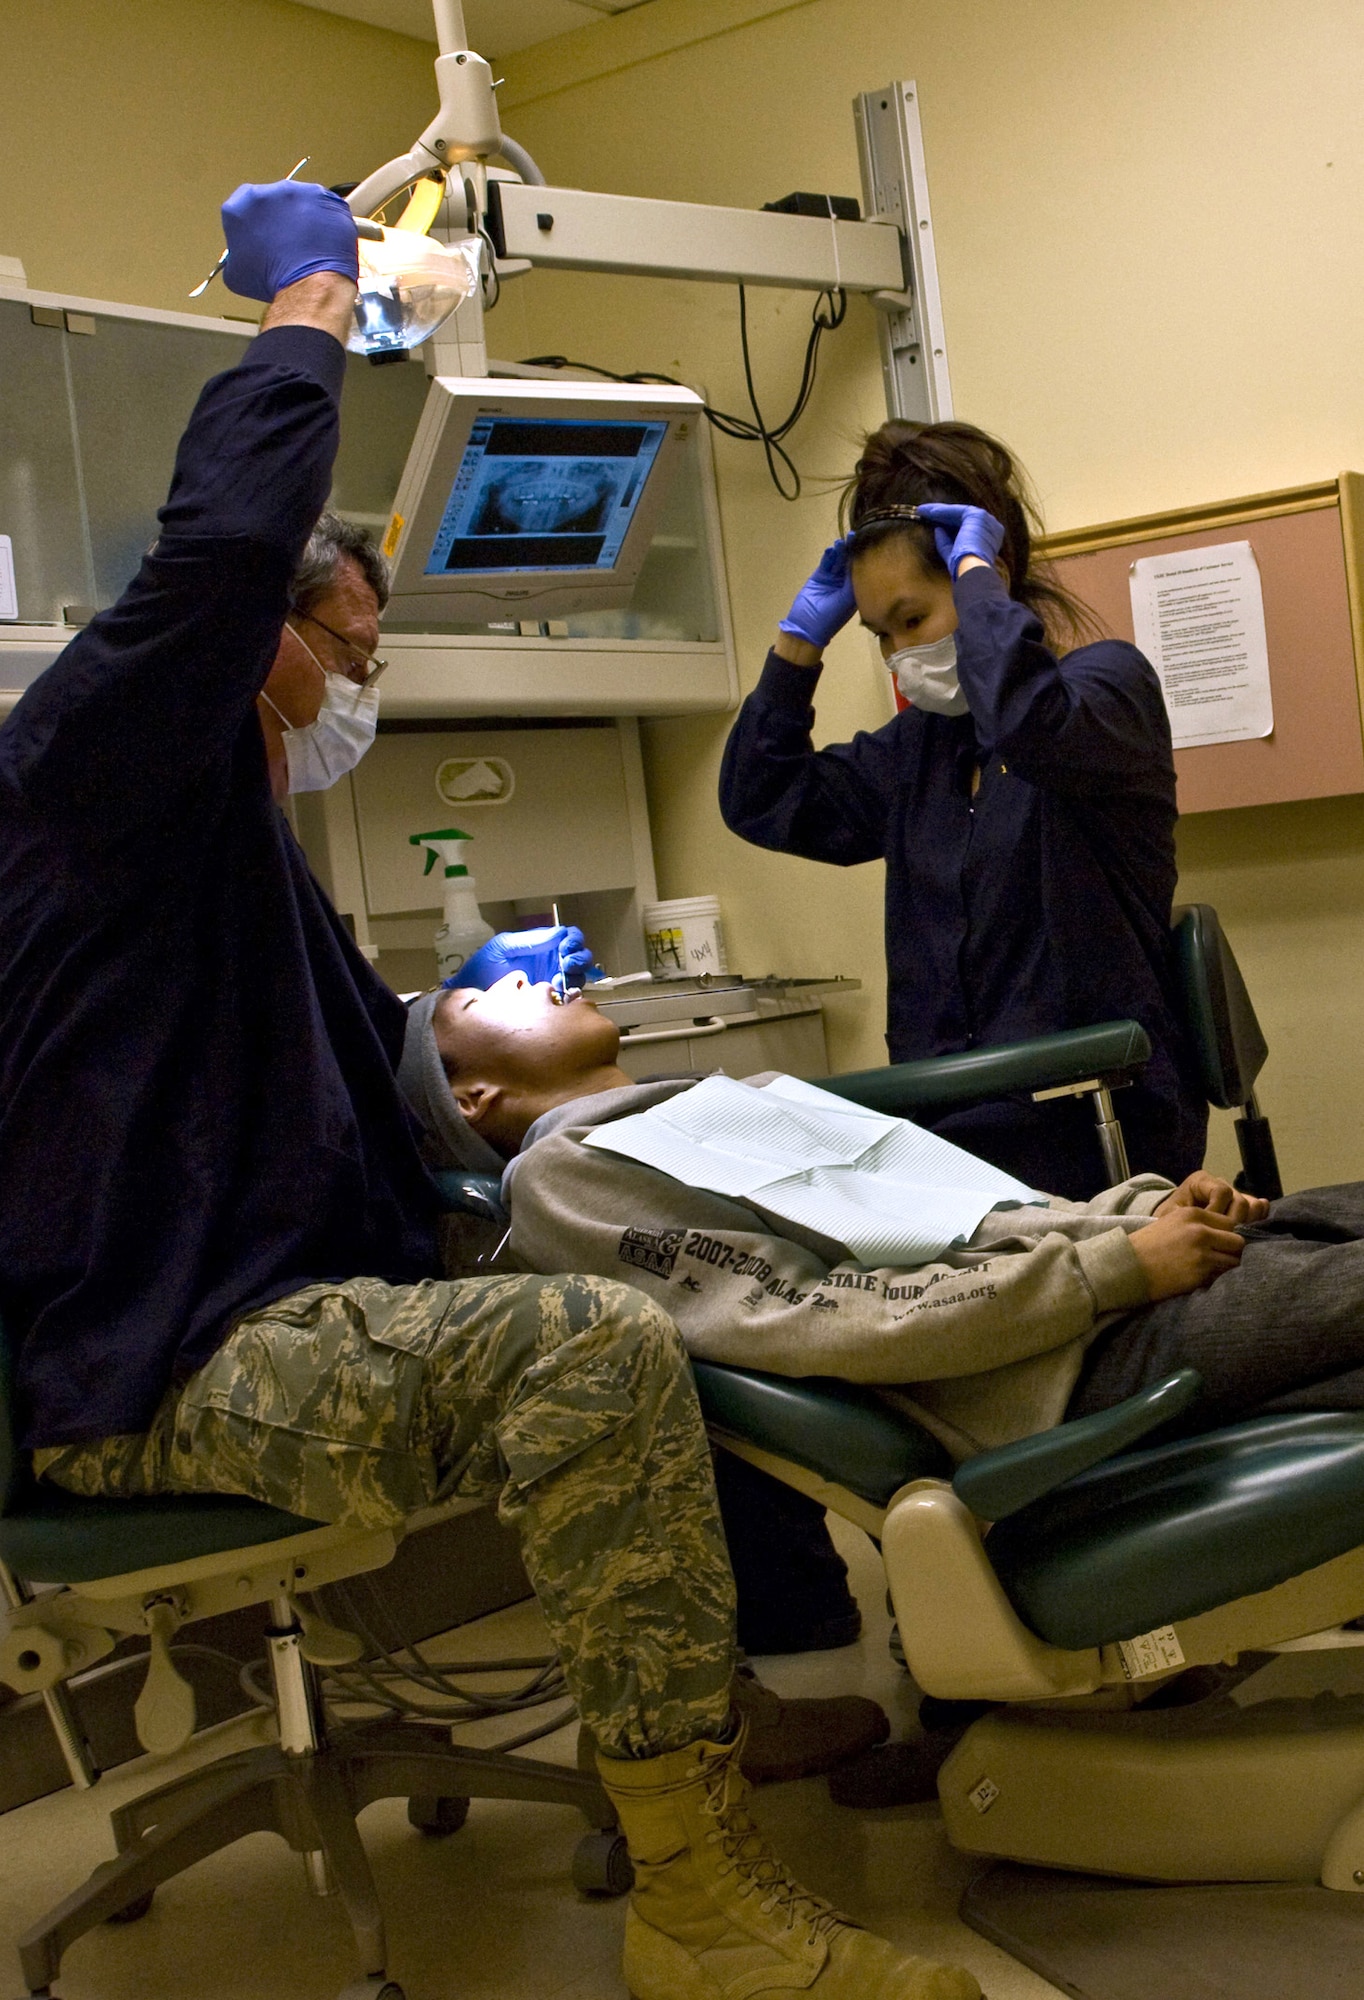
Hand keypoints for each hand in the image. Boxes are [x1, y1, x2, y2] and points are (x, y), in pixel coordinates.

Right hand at [222, 180, 358, 302]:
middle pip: (275, 200)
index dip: (256, 221)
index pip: (245, 204)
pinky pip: (328, 208)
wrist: (308, 284)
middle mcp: (269, 190)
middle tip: (289, 244)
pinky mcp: (327, 198)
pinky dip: (328, 222)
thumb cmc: (272, 281)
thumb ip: (235, 255)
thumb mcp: (236, 274)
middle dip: (282, 218)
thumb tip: (242, 257)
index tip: (263, 234)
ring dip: (305, 218)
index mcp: (241, 204)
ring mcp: (301, 191)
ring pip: (302, 202)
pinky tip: (326, 242)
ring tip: (310, 247)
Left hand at [444, 926, 594, 992]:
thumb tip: (560, 933)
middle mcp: (550, 961)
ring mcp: (551, 980)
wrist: (472, 997)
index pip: (568, 936)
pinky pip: (571, 995)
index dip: (573, 939)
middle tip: (567, 964)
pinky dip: (572, 992)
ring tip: (560, 980)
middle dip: (579, 957)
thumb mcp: (504, 947)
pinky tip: (560, 992)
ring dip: (576, 975)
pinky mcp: (550, 1000)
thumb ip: (531, 941)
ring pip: (579, 974)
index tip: (566, 947)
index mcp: (541, 944)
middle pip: (579, 955)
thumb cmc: (483, 968)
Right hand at [778, 539, 856, 650]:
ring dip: (839, 552)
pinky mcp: (819, 577)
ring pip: (837, 562)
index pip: (860, 571)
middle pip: (849, 564)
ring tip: (840, 542)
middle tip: (853, 537)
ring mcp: (831, 580)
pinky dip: (828, 557)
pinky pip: (825, 564)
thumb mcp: (846, 601)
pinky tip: (831, 549)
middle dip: (851, 551)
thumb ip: (853, 583)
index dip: (862, 558)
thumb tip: (862, 565)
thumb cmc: (830, 617)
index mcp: (854, 591)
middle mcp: (844, 584)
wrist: (806, 625)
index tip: (866, 545)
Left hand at [915, 503, 1004, 577]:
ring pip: (958, 512)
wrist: (972, 570)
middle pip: (962, 517)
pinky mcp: (977, 515)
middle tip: (926, 514)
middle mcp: (991, 525)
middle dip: (942, 516)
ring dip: (939, 511)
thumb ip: (946, 543)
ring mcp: (986, 519)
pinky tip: (929, 512)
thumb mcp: (954, 554)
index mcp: (990, 537)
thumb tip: (938, 530)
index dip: (949, 524)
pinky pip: (956, 511)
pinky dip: (941, 511)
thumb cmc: (964, 568)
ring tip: (923, 512)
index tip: (935, 524)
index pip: (967, 527)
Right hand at [1128, 1205, 1245, 1301]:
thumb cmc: (1148, 1245)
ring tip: (1212, 1270)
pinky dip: (1217, 1278)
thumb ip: (1200, 1224)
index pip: (1231, 1222)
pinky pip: (1222, 1276)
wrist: (1127, 1265)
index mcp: (1193, 1213)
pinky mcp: (1200, 1272)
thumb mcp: (1173, 1222)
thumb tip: (1229, 1234)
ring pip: (1234, 1260)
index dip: (1231, 1235)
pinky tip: (1202, 1278)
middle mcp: (1201, 1230)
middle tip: (1223, 1259)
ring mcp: (1202, 1252)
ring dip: (1227, 1266)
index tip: (1224, 1245)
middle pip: (1238, 1241)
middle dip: (1233, 1251)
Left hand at [1154, 1172, 1269, 1228]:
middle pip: (1240, 1200)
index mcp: (1201, 1181)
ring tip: (1234, 1238)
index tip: (1206, 1227)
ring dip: (1247, 1224)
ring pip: (1252, 1207)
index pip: (1221, 1192)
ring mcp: (1234, 1195)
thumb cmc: (1169, 1222)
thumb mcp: (1173, 1217)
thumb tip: (1214, 1226)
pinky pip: (1259, 1211)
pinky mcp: (1244, 1208)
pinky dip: (1257, 1221)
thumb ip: (1191, 1217)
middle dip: (1234, 1221)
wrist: (1171, 1229)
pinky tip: (1253, 1231)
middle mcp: (1220, 1184)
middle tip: (1223, 1237)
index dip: (1218, 1210)